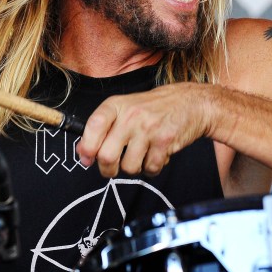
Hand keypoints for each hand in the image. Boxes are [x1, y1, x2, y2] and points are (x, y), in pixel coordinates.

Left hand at [75, 83, 210, 176]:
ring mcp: (148, 128)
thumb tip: (81, 153)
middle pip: (107, 156)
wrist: (189, 103)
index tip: (87, 158)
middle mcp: (130, 115)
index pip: (93, 126)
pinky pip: (150, 169)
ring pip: (129, 167)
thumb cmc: (151, 109)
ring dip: (134, 168)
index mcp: (116, 105)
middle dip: (107, 169)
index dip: (86, 147)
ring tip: (141, 155)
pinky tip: (155, 154)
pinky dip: (152, 168)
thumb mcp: (123, 110)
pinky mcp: (165, 141)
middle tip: (113, 167)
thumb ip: (101, 129)